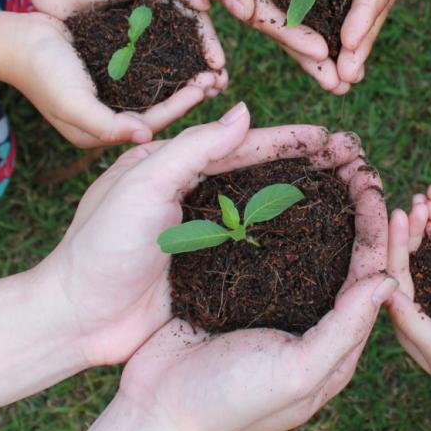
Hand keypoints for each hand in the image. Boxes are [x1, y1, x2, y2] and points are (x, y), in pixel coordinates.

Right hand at [7, 5, 222, 147]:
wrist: (16, 38)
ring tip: (209, 68)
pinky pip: (147, 75)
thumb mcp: (72, 103)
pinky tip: (189, 54)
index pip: (151, 123)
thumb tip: (145, 137)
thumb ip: (106, 124)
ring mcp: (112, 97)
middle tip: (217, 78)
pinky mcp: (112, 75)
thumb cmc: (41, 71)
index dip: (181, 106)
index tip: (205, 87)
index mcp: (102, 132)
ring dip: (184, 81)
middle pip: (160, 110)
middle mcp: (111, 118)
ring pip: (158, 93)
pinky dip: (169, 67)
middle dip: (189, 96)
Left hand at [32, 103, 372, 366]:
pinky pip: (257, 247)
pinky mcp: (210, 269)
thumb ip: (195, 148)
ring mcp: (203, 233)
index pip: (243, 144)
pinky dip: (289, 238)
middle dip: (309, 165)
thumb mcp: (143, 184)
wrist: (75, 319)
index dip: (289, 139)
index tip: (331, 138)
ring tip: (349, 195)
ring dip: (307, 199)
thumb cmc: (101, 246)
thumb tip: (244, 110)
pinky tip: (320, 238)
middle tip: (355, 162)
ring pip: (266, 208)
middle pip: (263, 172)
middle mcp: (194, 194)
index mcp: (175, 165)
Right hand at [198, 0, 360, 94]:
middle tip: (344, 85)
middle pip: (302, 31)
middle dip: (320, 60)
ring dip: (340, 44)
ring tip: (358, 72)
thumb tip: (240, 12)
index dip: (296, 39)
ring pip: (325, 17)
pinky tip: (371, 27)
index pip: (275, 22)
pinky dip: (354, 8)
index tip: (321, 54)